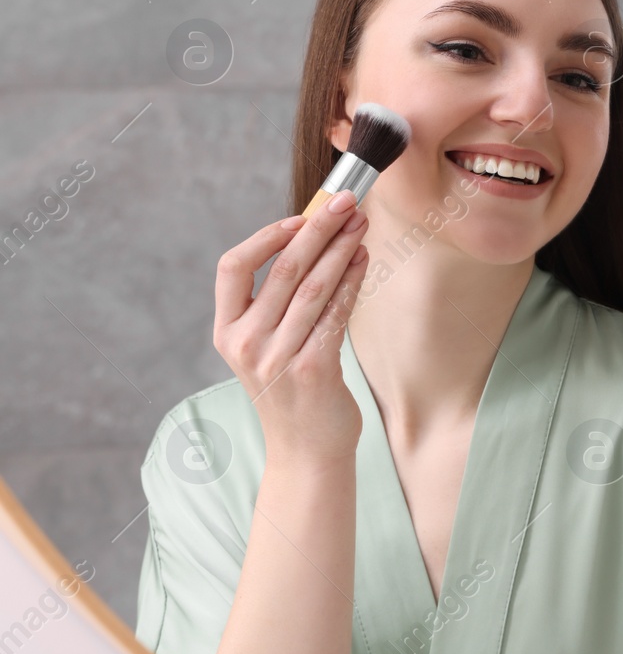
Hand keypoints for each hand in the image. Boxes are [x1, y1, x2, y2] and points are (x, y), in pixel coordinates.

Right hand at [213, 190, 370, 465]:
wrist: (307, 451)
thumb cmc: (292, 390)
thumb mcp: (267, 347)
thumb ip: (277, 303)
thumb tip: (313, 239)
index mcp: (227, 332)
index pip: (231, 268)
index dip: (266, 236)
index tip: (300, 216)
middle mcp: (246, 343)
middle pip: (283, 269)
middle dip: (319, 229)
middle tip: (346, 201)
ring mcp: (277, 358)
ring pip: (314, 287)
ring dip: (342, 249)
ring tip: (362, 224)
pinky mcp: (313, 369)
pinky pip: (335, 313)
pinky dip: (352, 280)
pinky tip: (364, 259)